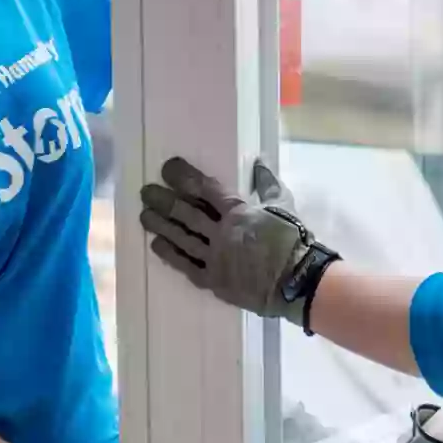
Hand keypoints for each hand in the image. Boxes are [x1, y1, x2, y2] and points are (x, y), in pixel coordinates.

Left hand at [139, 157, 337, 323]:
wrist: (297, 281)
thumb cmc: (293, 240)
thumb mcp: (284, 205)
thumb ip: (268, 183)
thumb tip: (259, 161)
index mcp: (238, 212)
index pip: (205, 189)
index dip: (183, 176)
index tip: (167, 168)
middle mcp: (220, 232)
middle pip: (185, 213)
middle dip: (163, 200)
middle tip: (146, 192)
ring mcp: (214, 258)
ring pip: (181, 238)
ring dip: (161, 225)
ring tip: (145, 215)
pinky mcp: (213, 280)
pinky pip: (186, 265)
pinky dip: (170, 254)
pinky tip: (156, 245)